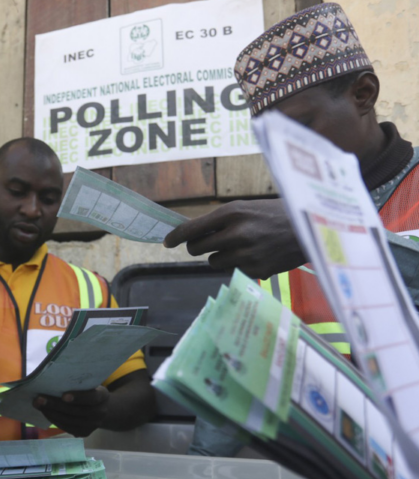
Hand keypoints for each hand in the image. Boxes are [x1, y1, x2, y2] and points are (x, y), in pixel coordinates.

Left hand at [33, 386, 109, 437]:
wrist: (102, 408)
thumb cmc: (90, 390)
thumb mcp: (89, 384)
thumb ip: (78, 383)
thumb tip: (54, 379)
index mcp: (103, 397)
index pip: (91, 398)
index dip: (78, 397)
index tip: (63, 395)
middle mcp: (100, 413)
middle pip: (76, 411)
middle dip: (55, 405)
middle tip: (39, 399)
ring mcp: (93, 425)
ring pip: (69, 420)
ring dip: (51, 413)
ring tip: (38, 405)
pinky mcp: (84, 433)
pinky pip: (67, 427)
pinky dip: (55, 420)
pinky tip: (46, 412)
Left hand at [163, 199, 306, 279]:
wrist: (313, 228)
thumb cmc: (276, 214)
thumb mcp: (247, 208)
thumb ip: (221, 220)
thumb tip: (193, 234)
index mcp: (232, 212)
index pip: (192, 228)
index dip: (176, 237)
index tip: (167, 242)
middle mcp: (236, 233)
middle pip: (197, 248)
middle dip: (198, 247)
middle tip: (208, 243)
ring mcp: (246, 254)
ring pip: (212, 262)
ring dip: (218, 256)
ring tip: (239, 247)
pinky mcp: (256, 270)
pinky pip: (232, 271)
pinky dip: (236, 265)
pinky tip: (254, 255)